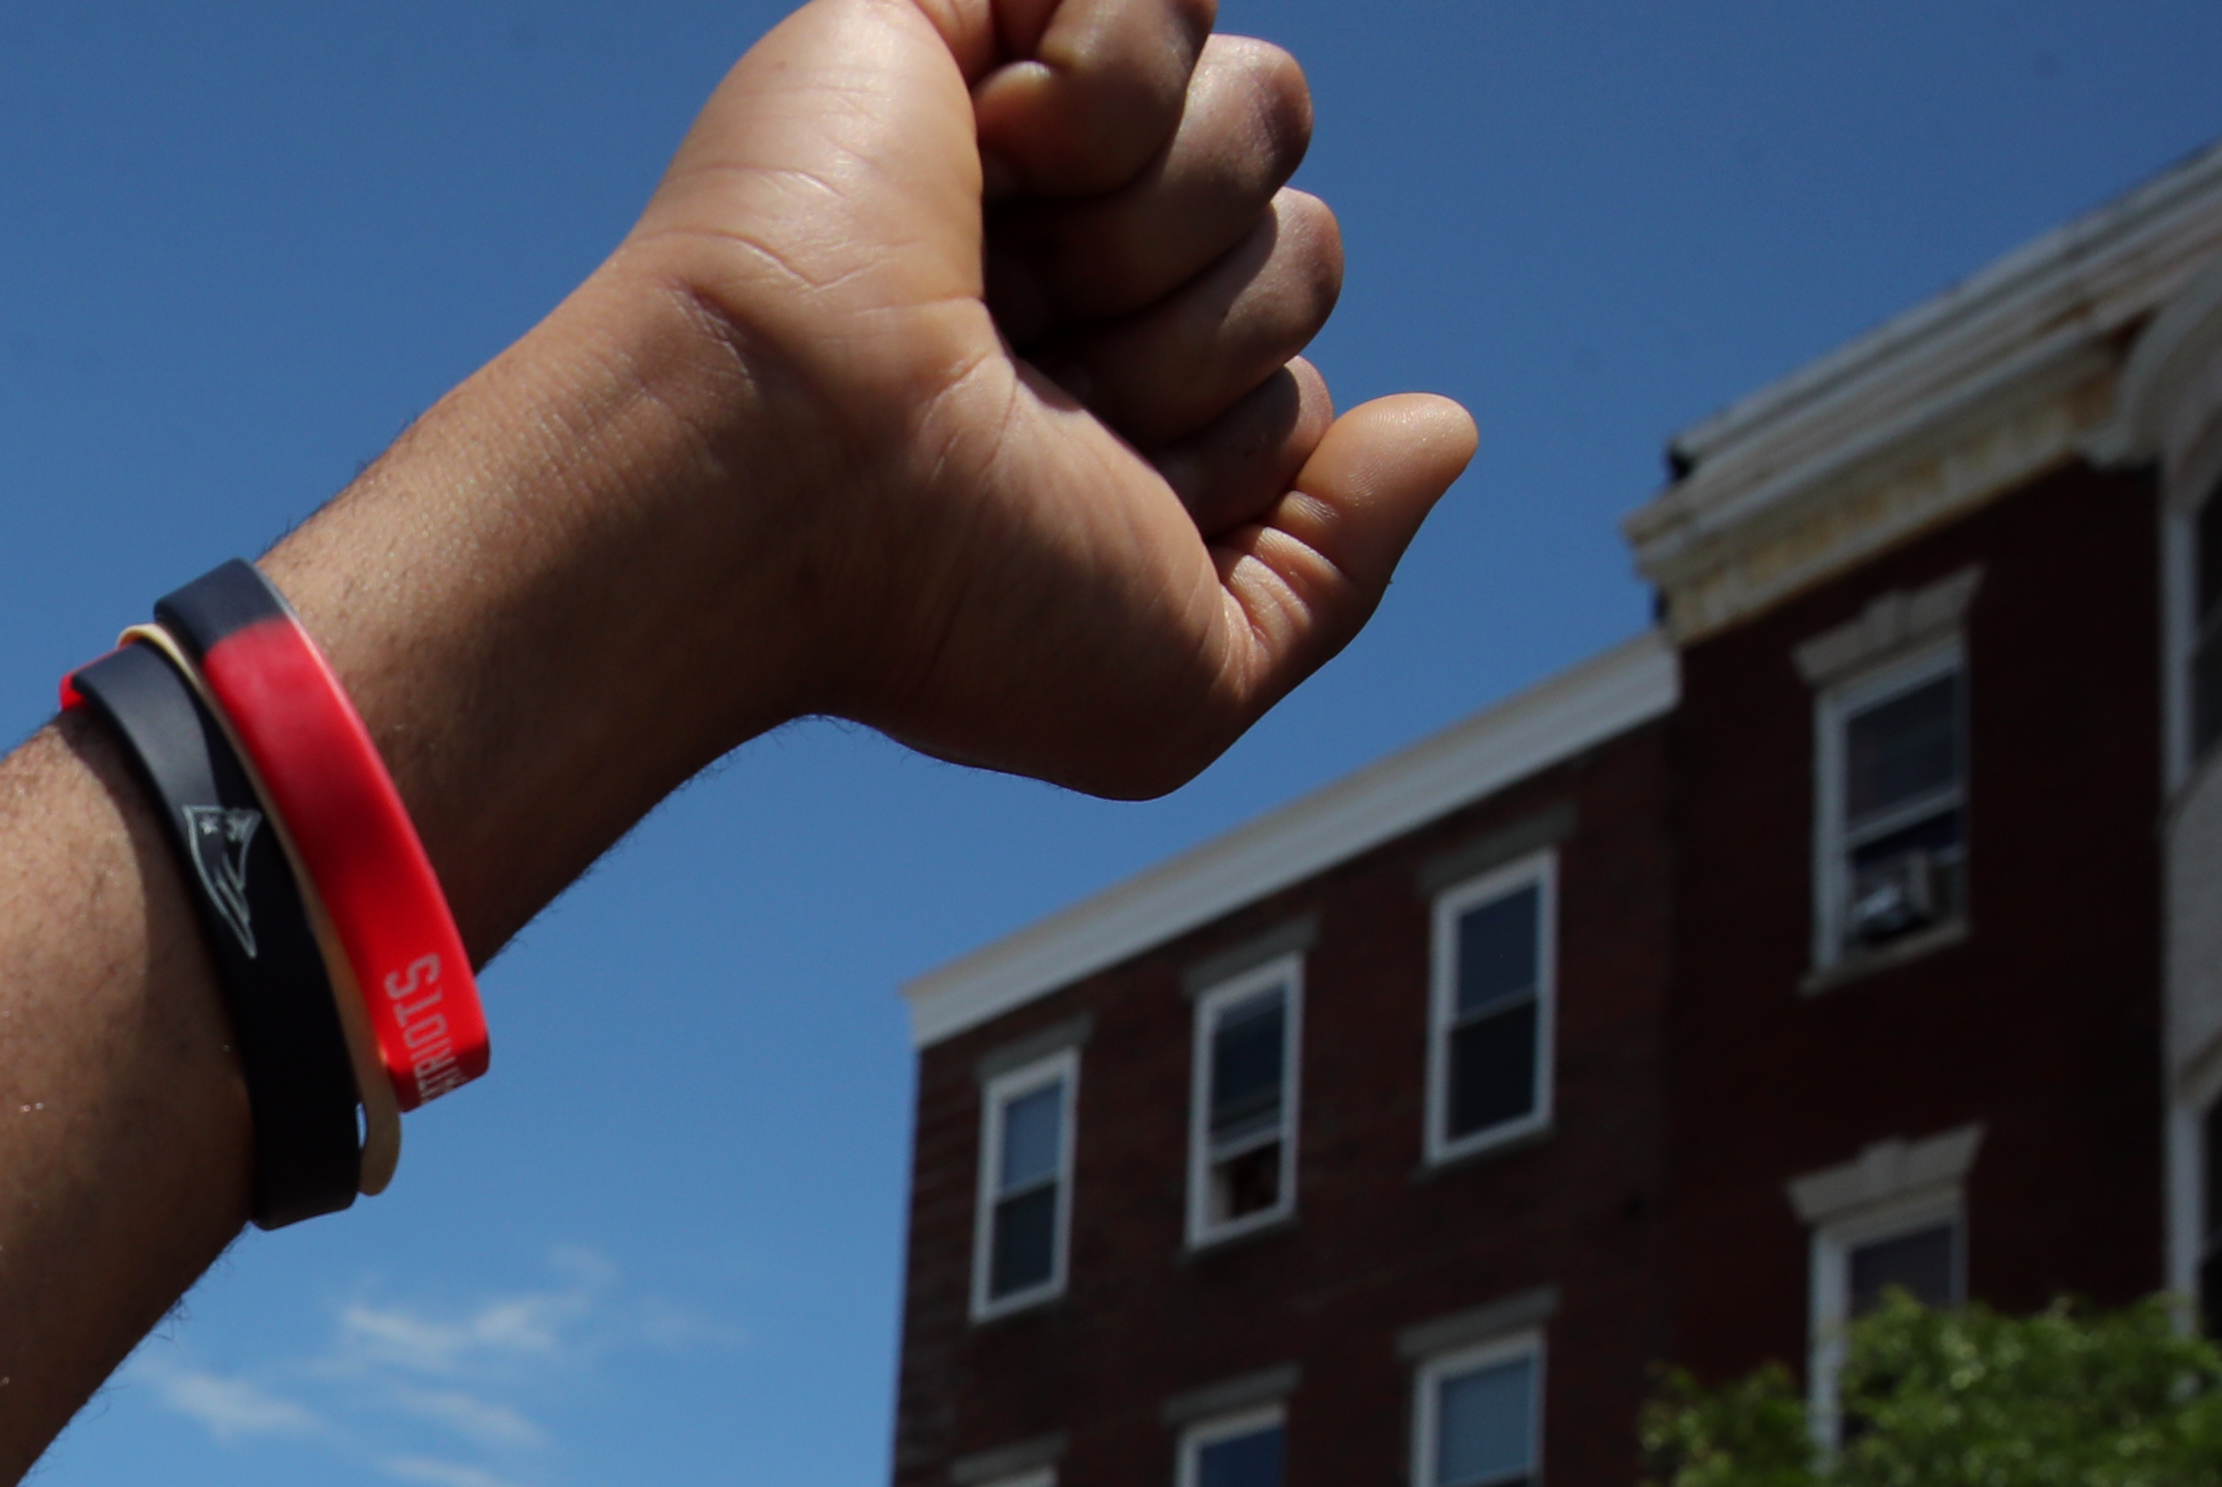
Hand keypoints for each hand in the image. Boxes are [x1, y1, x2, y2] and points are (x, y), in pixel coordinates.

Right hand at [598, 0, 1472, 798]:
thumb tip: (1442, 426)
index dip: (1235, 437)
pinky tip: (996, 151)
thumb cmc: (940, 605)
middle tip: (1041, 379)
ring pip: (1267, 108)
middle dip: (1208, 330)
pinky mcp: (963, 20)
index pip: (1292, 371)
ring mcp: (1019, 149)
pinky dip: (1115, 74)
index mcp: (1101, 418)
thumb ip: (1336, 576)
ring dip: (1165, 219)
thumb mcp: (1178, 686)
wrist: (779, 481)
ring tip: (1006, 279)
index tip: (1086, 485)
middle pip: (1299, 240)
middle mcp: (1065, 279)